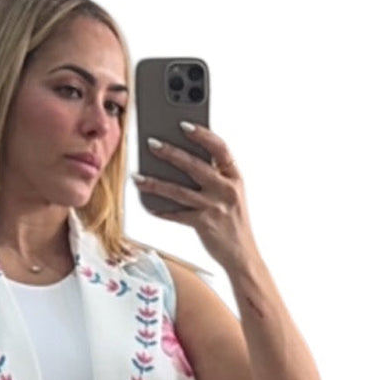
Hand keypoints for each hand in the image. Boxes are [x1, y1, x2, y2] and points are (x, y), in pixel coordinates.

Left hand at [133, 123, 255, 270]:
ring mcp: (214, 207)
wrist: (242, 255)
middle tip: (152, 143)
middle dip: (171, 153)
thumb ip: (216, 176)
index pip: (220, 148)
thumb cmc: (233, 222)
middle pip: (195, 166)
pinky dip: (161, 210)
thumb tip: (184, 160)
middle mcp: (225, 189)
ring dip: (156, 183)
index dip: (202, 134)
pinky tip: (148, 204)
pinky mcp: (203, 225)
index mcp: (234, 177)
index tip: (184, 125)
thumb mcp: (232, 194)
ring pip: (179, 191)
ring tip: (138, 177)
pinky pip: (177, 215)